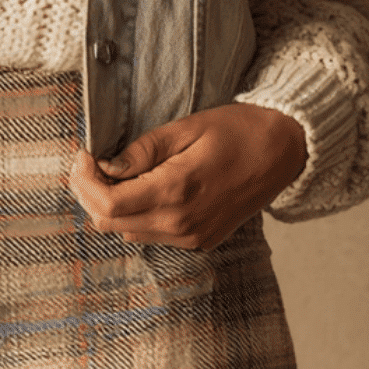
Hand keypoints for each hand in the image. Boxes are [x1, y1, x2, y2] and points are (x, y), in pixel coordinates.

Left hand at [67, 102, 307, 249]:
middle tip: (89, 162)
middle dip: (89, 193)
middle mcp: (182, 224)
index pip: (108, 204)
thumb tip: (106, 165)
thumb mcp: (187, 127)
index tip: (84, 154)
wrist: (285, 152)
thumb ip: (143, 150)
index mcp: (178, 192)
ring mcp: (192, 237)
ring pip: (127, 232)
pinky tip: (138, 187)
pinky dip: (134, 214)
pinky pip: (150, 235)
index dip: (85, 181)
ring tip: (112, 172)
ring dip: (110, 206)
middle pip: (110, 223)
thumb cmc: (238, 131)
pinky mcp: (199, 241)